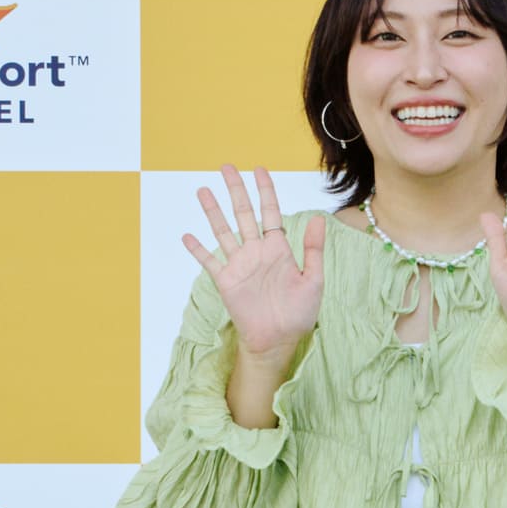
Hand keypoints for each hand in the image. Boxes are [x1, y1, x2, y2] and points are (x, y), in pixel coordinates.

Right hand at [183, 163, 325, 363]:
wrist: (278, 340)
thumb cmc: (299, 314)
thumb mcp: (313, 280)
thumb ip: (313, 249)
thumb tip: (318, 218)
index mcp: (278, 248)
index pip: (271, 211)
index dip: (265, 190)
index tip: (259, 169)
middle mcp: (256, 251)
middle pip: (244, 213)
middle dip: (236, 190)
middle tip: (226, 167)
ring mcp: (239, 264)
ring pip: (223, 231)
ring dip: (213, 211)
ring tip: (203, 190)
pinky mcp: (226, 281)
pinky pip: (209, 261)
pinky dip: (198, 250)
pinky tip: (188, 236)